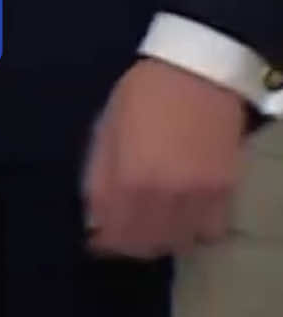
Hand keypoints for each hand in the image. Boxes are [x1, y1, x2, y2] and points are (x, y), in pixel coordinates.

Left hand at [82, 58, 245, 258]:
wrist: (198, 72)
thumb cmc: (145, 92)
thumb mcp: (107, 124)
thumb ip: (99, 173)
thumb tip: (92, 213)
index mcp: (129, 176)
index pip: (112, 230)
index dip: (102, 240)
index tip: (96, 238)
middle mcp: (163, 195)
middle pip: (143, 244)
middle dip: (127, 243)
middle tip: (121, 230)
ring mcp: (197, 197)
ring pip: (175, 243)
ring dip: (159, 239)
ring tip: (150, 223)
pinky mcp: (224, 194)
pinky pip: (207, 232)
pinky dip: (192, 230)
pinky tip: (182, 213)